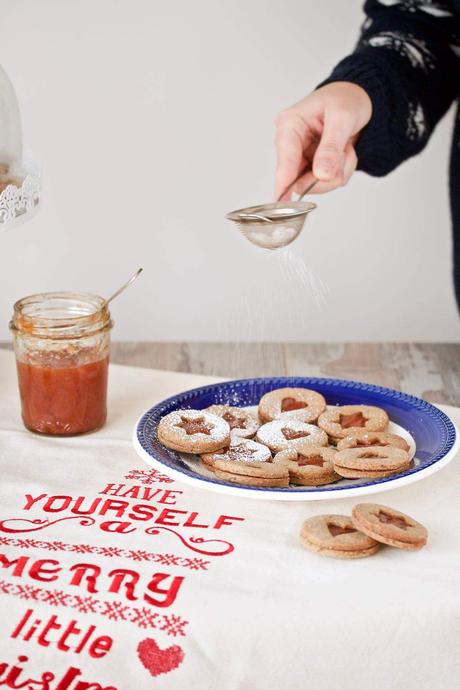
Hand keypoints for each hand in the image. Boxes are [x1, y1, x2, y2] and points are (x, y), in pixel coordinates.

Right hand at [274, 82, 371, 199]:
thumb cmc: (347, 98)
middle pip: (299, 179)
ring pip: (313, 184)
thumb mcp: (343, 118)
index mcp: (290, 125)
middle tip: (345, 157)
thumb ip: (331, 147)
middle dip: (327, 175)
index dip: (283, 185)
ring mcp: (300, 155)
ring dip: (337, 173)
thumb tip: (320, 173)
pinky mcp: (310, 164)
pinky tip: (343, 154)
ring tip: (346, 150)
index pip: (285, 162)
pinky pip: (323, 181)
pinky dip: (339, 172)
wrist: (359, 98)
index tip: (280, 203)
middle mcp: (290, 143)